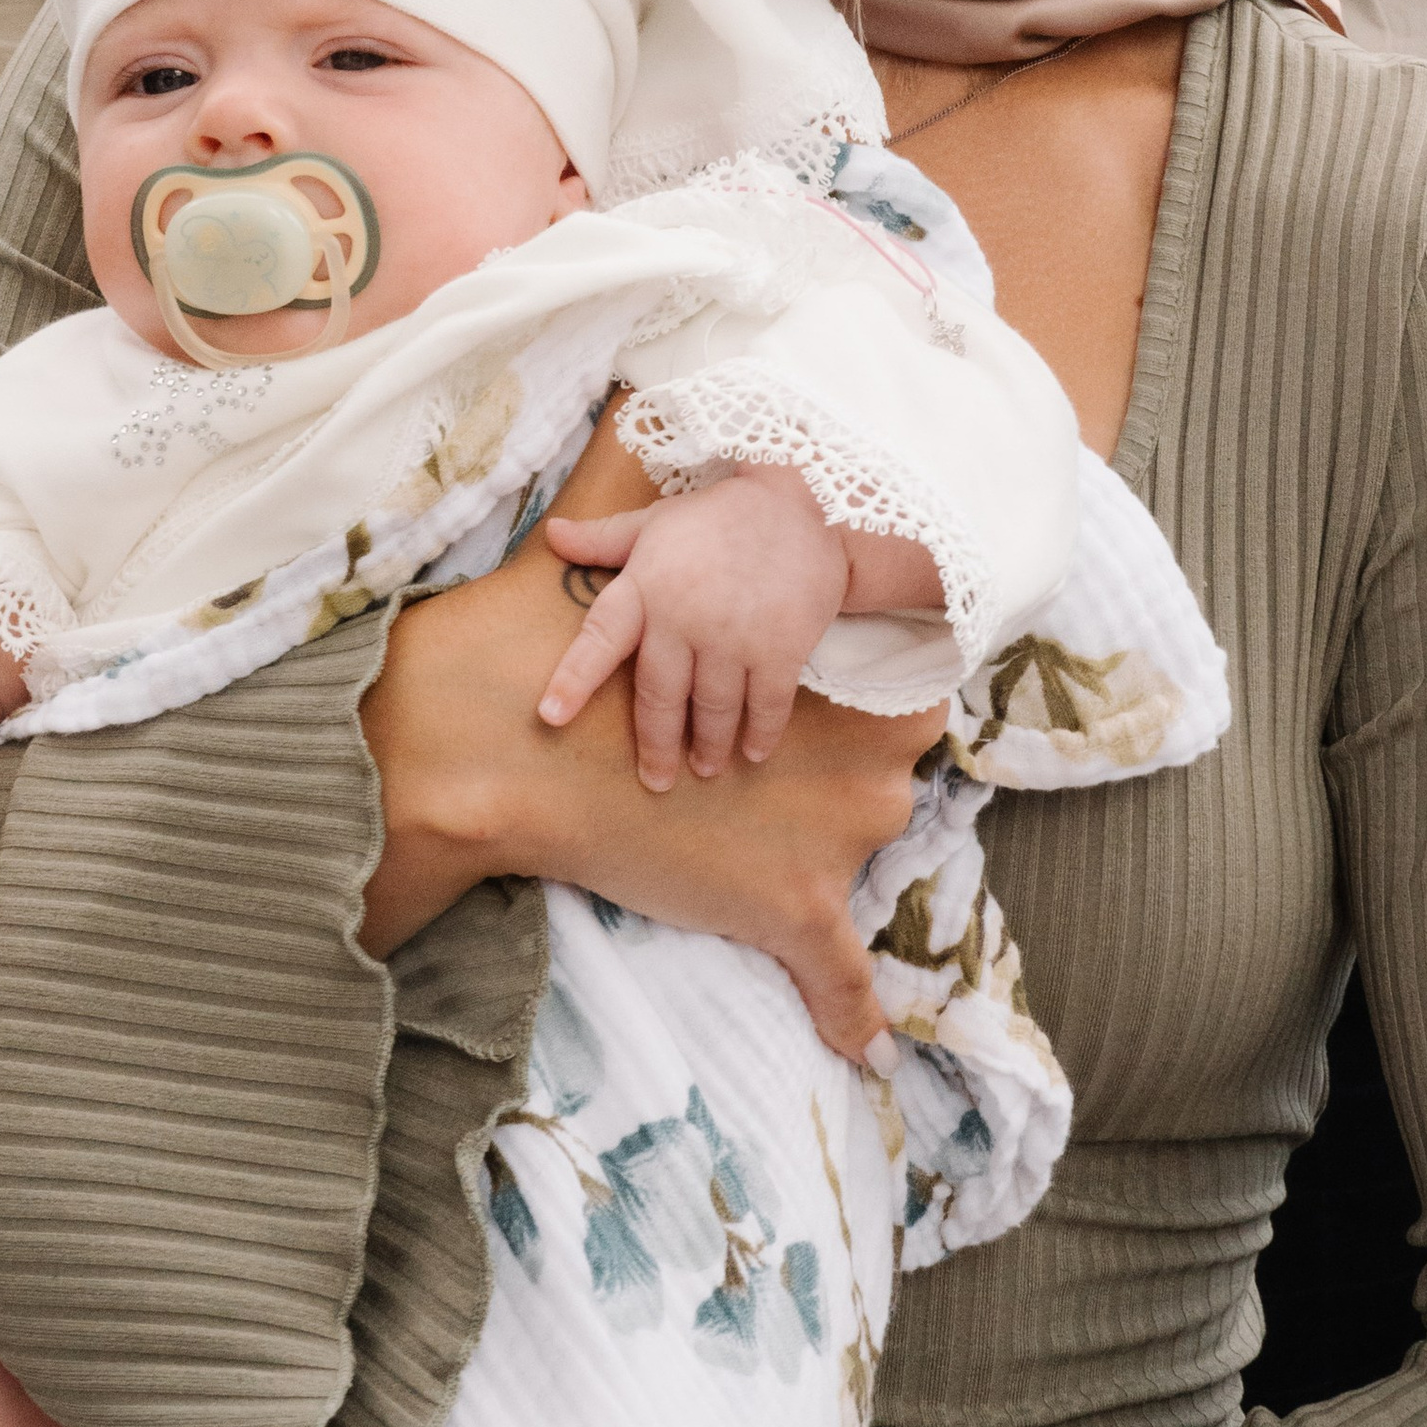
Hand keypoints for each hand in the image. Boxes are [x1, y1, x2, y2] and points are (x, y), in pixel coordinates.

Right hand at [360, 434, 931, 1059]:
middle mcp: (860, 759)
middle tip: (799, 750)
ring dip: (830, 854)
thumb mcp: (631, 544)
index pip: (920, 676)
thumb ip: (643, 464)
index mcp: (838, 668)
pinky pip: (839, 981)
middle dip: (846, 764)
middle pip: (896, 769)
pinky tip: (866, 1046)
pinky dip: (853, 1013)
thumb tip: (634, 380)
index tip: (861, 659)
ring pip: (864, 862)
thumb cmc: (574, 646)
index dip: (894, 662)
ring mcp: (828, 845)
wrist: (507, 751)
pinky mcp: (785, 912)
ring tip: (786, 833)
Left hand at [540, 467, 848, 786]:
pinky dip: (759, 734)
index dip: (573, 678)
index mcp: (646, 585)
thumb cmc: (719, 516)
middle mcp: (684, 616)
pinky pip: (766, 706)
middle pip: (661, 697)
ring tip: (705, 767)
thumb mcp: (656, 521)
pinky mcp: (781, 649)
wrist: (806, 504)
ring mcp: (734, 637)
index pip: (600, 637)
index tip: (550, 715)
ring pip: (713, 710)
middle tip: (655, 780)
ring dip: (709, 746)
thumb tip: (550, 536)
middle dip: (657, 744)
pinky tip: (752, 752)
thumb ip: (603, 539)